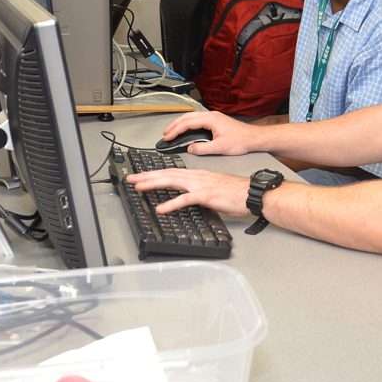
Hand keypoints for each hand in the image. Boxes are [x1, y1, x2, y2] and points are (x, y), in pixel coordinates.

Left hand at [126, 168, 250, 216]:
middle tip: (131, 178)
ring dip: (153, 184)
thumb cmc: (235, 192)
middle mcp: (196, 177)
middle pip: (167, 174)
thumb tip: (188, 196)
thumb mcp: (213, 188)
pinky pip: (185, 200)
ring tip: (139, 187)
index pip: (171, 172)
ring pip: (172, 182)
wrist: (250, 193)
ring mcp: (200, 185)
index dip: (154, 173)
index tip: (141, 176)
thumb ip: (198, 190)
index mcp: (197, 175)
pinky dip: (171, 204)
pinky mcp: (206, 196)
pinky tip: (160, 209)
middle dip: (147, 176)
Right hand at [161, 111, 262, 155]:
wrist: (254, 138)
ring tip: (172, 132)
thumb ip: (202, 149)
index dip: (175, 131)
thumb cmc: (241, 141)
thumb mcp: (220, 148)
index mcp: (211, 119)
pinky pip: (198, 120)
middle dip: (174, 125)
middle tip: (165, 134)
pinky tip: (186, 130)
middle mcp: (211, 115)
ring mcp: (214, 117)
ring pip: (192, 117)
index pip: (187, 123)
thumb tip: (190, 148)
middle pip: (187, 117)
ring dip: (181, 124)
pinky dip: (189, 125)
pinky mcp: (216, 121)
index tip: (167, 138)